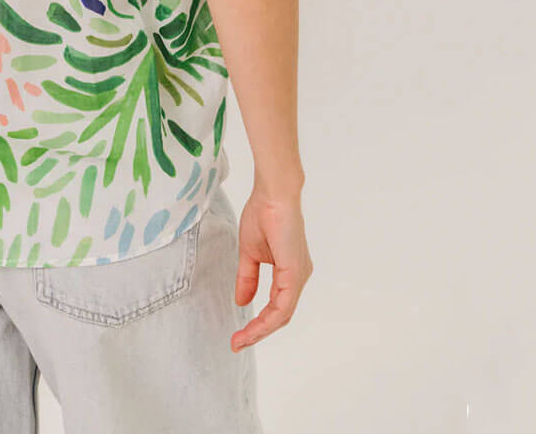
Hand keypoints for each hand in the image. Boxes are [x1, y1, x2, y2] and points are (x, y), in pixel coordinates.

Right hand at [231, 187, 312, 350]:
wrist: (272, 193)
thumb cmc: (263, 213)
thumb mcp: (249, 253)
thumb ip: (247, 278)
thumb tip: (242, 302)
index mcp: (288, 272)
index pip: (275, 307)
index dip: (257, 324)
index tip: (237, 336)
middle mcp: (298, 277)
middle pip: (280, 316)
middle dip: (258, 332)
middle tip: (237, 343)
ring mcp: (298, 276)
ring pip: (282, 314)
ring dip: (261, 330)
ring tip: (241, 339)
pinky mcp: (295, 272)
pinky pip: (283, 305)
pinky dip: (268, 320)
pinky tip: (254, 327)